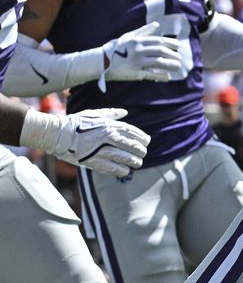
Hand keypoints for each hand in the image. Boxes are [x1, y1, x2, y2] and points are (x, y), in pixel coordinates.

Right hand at [22, 107, 148, 177]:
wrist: (57, 134)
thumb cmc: (75, 123)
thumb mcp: (93, 114)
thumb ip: (111, 114)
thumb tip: (124, 112)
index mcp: (109, 125)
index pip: (133, 133)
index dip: (143, 138)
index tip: (146, 142)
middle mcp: (109, 138)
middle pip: (134, 147)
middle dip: (141, 151)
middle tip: (141, 154)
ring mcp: (102, 150)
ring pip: (128, 159)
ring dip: (135, 162)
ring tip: (136, 163)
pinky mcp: (95, 162)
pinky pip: (115, 169)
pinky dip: (123, 170)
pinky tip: (125, 170)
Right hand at [103, 22, 184, 82]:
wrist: (100, 62)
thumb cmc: (116, 49)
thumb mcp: (128, 37)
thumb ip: (143, 31)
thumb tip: (157, 25)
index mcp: (137, 41)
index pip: (158, 41)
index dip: (170, 43)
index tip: (178, 46)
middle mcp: (138, 50)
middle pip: (161, 51)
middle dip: (173, 55)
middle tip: (179, 58)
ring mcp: (137, 62)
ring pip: (159, 63)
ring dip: (171, 65)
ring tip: (177, 67)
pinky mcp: (135, 73)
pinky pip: (152, 74)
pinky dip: (162, 76)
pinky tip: (168, 77)